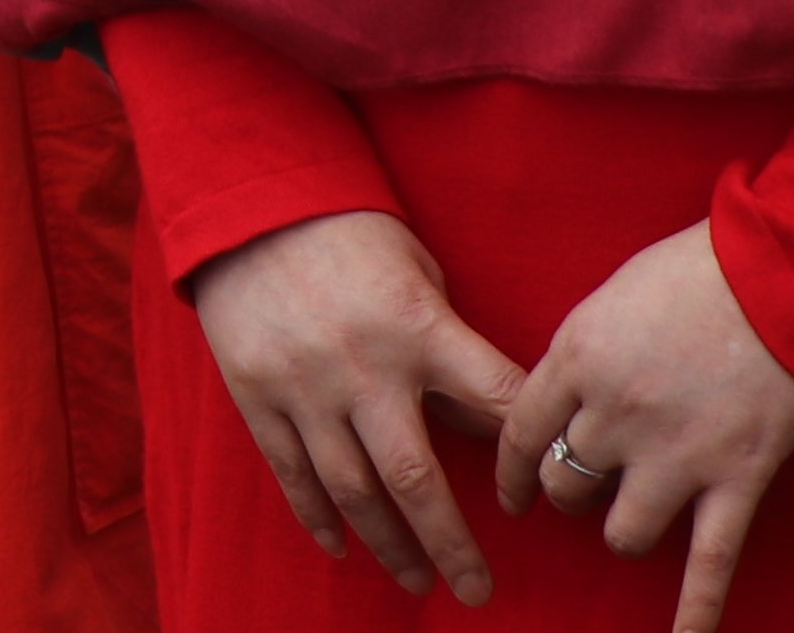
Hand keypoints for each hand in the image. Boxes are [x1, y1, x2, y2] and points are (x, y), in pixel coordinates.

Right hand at [186, 209, 525, 602]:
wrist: (251, 201)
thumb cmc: (352, 232)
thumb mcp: (419, 275)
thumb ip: (448, 349)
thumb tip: (480, 425)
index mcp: (418, 329)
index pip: (492, 400)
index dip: (524, 452)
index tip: (542, 491)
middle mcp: (364, 368)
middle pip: (416, 479)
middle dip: (452, 545)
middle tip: (477, 593)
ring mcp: (305, 386)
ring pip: (353, 489)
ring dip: (389, 544)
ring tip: (417, 582)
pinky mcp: (258, 394)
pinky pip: (292, 472)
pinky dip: (318, 517)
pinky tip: (343, 548)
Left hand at [499, 222, 793, 632]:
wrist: (782, 272)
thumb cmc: (695, 270)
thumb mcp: (611, 296)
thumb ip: (582, 353)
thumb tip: (567, 395)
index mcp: (576, 359)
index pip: (520, 434)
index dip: (513, 470)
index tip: (514, 491)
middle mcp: (615, 415)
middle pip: (567, 486)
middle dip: (571, 493)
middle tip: (591, 483)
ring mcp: (675, 455)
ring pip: (622, 532)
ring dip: (624, 530)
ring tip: (637, 515)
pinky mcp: (735, 480)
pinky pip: (707, 563)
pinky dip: (695, 610)